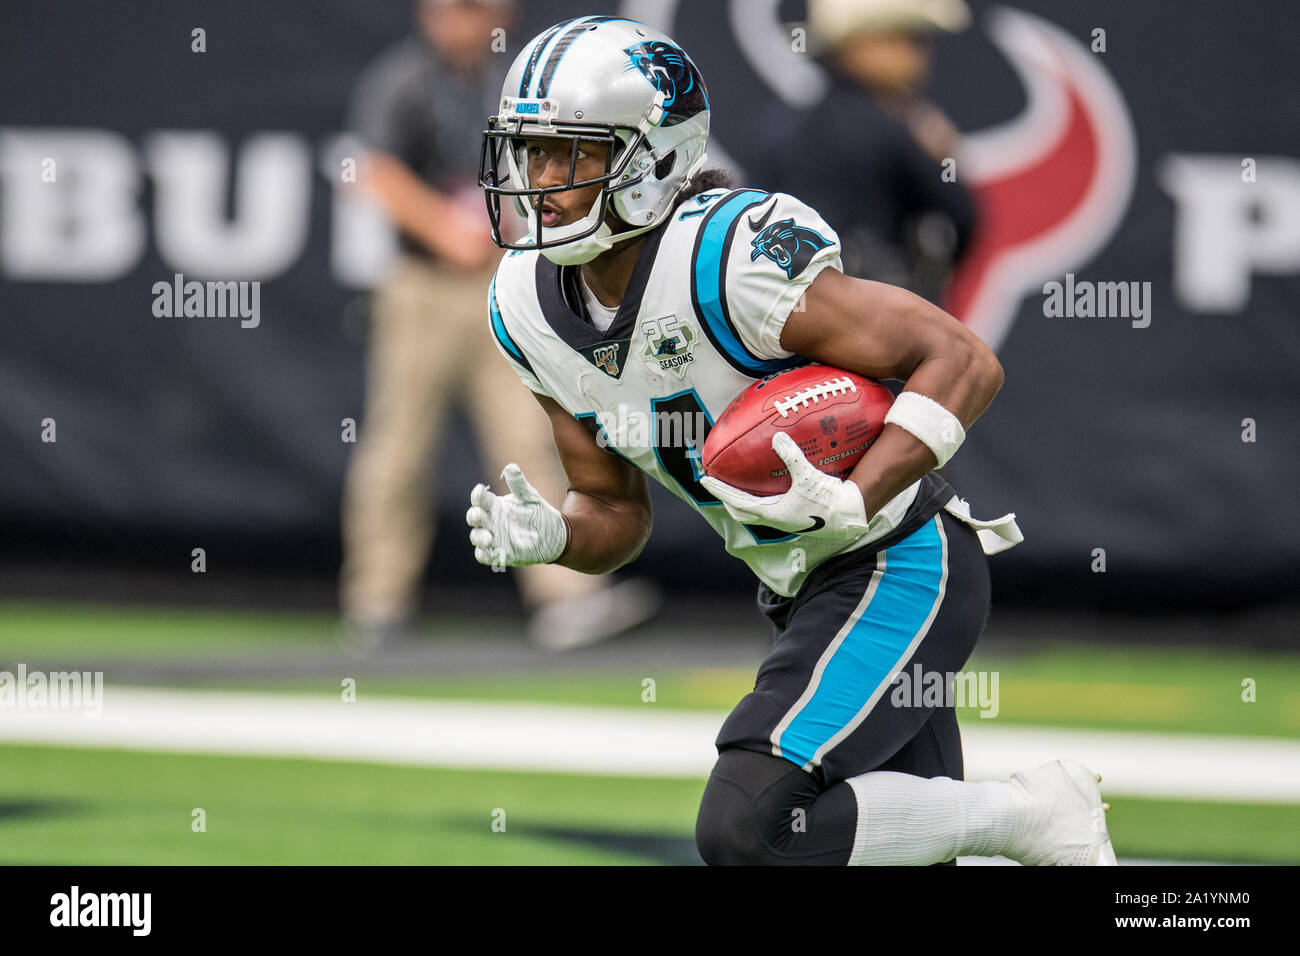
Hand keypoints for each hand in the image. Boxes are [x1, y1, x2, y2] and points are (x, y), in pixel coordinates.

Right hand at [466, 464, 568, 567]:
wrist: (554, 535)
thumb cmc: (539, 513)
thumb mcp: (530, 497)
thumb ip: (519, 484)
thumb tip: (511, 467)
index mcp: (494, 505)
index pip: (480, 499)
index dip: (478, 495)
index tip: (481, 490)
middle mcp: (490, 521)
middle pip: (474, 518)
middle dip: (474, 516)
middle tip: (480, 515)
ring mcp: (493, 538)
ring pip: (476, 537)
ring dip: (479, 538)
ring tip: (488, 538)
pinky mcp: (500, 553)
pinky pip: (485, 556)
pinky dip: (485, 555)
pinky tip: (491, 551)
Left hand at [699, 432, 879, 539]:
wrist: (849, 516)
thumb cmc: (828, 500)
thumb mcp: (808, 475)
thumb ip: (792, 456)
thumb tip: (778, 437)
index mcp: (771, 513)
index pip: (736, 501)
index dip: (719, 489)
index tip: (704, 480)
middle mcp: (774, 518)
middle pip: (740, 511)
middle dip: (726, 498)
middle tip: (715, 483)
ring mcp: (783, 518)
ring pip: (754, 512)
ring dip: (742, 501)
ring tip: (735, 486)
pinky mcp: (793, 515)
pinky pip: (769, 507)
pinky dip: (759, 498)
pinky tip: (765, 487)